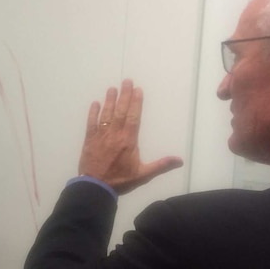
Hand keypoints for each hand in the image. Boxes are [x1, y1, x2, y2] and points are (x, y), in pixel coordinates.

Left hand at [78, 79, 182, 194]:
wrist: (96, 186)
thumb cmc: (120, 180)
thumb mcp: (143, 174)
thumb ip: (161, 165)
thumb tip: (180, 160)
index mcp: (128, 141)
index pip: (133, 117)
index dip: (136, 103)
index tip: (137, 90)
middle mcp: (114, 135)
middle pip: (120, 111)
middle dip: (124, 96)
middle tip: (126, 81)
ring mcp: (101, 136)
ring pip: (106, 115)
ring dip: (109, 101)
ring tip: (112, 88)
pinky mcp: (89, 140)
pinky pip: (91, 124)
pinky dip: (93, 113)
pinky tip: (95, 103)